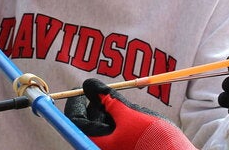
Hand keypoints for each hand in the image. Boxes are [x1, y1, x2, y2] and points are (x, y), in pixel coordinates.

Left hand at [63, 78, 196, 149]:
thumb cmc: (154, 139)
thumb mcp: (130, 114)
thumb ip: (108, 99)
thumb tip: (89, 85)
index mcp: (96, 143)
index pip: (74, 121)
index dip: (75, 103)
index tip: (81, 89)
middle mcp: (101, 147)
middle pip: (88, 125)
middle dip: (94, 106)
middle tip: (103, 92)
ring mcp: (113, 148)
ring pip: (102, 128)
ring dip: (107, 113)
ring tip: (120, 103)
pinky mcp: (124, 147)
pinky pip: (114, 134)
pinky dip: (118, 121)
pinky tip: (130, 115)